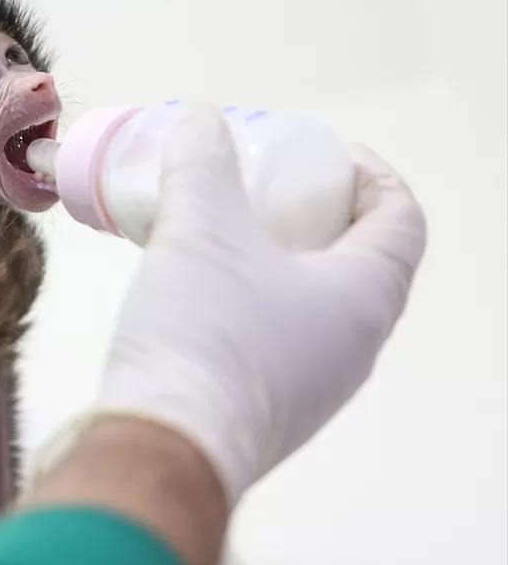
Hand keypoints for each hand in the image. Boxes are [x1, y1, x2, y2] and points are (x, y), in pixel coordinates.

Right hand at [87, 101, 426, 502]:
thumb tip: (204, 117)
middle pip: (361, 261)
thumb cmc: (203, 331)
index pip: (402, 219)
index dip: (371, 173)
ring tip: (225, 232)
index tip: (321, 151)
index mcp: (364, 297)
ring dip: (283, 260)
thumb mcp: (200, 229)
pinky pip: (280, 338)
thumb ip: (203, 163)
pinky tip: (198, 289)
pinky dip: (255, 300)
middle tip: (267, 185)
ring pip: (317, 304)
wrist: (163, 447)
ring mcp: (315, 387)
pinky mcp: (270, 411)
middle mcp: (355, 346)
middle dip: (319, 213)